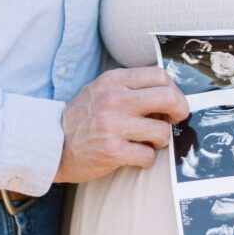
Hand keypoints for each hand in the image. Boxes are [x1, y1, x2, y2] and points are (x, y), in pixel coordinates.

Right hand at [56, 67, 188, 182]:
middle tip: (175, 120)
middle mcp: (114, 99)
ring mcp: (113, 125)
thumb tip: (169, 94)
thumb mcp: (101, 90)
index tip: (172, 103)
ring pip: (162, 131)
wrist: (53, 145)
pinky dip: (146, 159)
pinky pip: (148, 156)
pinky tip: (134, 155)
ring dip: (160, 140)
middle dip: (180, 111)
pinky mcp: (112, 151)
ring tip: (148, 141)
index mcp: (113, 80)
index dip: (174, 90)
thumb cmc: (82, 118)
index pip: (160, 75)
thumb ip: (129, 88)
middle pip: (169, 98)